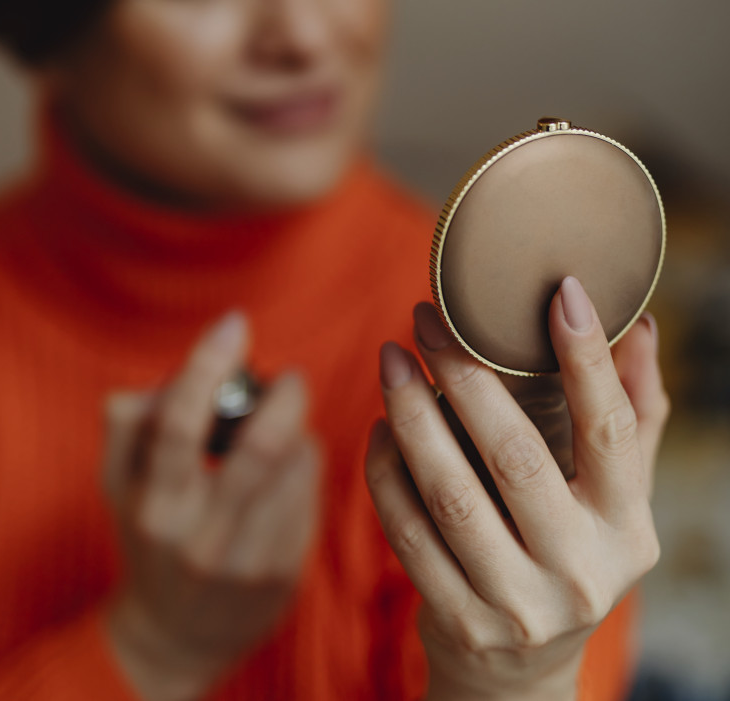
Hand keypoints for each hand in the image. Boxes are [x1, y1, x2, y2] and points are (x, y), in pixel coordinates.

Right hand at [102, 312, 319, 700]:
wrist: (178, 634)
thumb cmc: (152, 540)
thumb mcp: (120, 487)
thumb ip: (128, 427)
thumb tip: (160, 381)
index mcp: (154, 507)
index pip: (178, 425)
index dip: (208, 365)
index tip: (235, 323)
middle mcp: (201, 538)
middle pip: (259, 447)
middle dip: (285, 396)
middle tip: (290, 378)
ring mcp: (248, 561)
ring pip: (297, 468)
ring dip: (298, 432)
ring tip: (282, 432)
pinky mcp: (284, 575)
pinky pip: (311, 496)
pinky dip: (306, 465)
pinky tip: (290, 468)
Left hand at [365, 277, 667, 700]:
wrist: (519, 669)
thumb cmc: (568, 556)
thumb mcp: (614, 501)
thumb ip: (632, 417)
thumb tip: (640, 326)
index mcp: (626, 529)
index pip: (611, 430)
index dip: (588, 359)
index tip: (561, 291)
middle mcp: (578, 571)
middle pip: (515, 455)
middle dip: (464, 375)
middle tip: (424, 319)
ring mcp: (514, 603)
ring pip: (449, 493)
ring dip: (410, 415)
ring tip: (390, 362)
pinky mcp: (455, 619)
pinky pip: (406, 531)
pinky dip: (386, 472)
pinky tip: (380, 429)